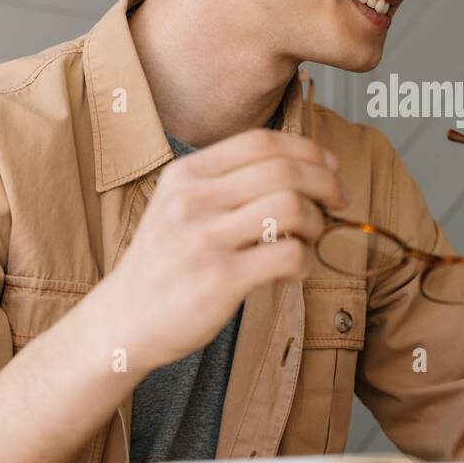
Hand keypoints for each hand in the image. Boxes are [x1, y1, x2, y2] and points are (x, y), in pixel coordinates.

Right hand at [92, 128, 349, 374]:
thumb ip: (228, 184)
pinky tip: (292, 271)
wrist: (124, 320)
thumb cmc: (166, 263)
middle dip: (326, 183)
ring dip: (315, 223)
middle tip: (339, 202)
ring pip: (290, 207)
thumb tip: (306, 167)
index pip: (261, 142)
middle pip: (283, 170)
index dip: (308, 150)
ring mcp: (204, 239)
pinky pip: (288, 255)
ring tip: (309, 241)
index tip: (331, 168)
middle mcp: (192, 200)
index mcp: (186, 175)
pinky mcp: (220, 279)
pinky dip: (305, 261)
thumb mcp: (179, 206)